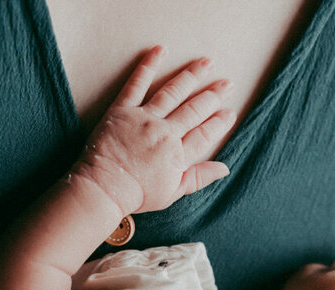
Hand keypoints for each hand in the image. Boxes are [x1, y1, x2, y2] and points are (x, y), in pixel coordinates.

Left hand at [74, 46, 235, 215]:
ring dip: (191, 76)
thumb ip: (199, 178)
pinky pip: (137, 84)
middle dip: (213, 96)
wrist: (103, 188)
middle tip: (227, 83)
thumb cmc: (137, 194)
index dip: (219, 123)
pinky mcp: (123, 109)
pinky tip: (161, 50)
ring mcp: (144, 119)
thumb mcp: (173, 192)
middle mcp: (164, 133)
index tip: (230, 112)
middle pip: (193, 110)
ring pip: (172, 92)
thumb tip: (225, 169)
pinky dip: (149, 65)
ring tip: (206, 63)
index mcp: (177, 155)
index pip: (205, 134)